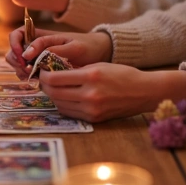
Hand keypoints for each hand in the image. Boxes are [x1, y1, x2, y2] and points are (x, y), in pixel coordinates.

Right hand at [6, 28, 112, 78]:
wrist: (100, 53)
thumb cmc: (88, 46)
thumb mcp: (73, 47)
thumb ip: (52, 49)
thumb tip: (29, 54)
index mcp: (43, 35)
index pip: (18, 35)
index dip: (16, 47)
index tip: (24, 61)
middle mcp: (37, 45)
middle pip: (14, 48)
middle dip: (15, 60)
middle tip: (26, 71)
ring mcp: (39, 56)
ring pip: (19, 61)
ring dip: (20, 69)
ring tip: (31, 77)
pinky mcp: (43, 67)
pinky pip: (28, 71)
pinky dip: (27, 76)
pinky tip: (36, 81)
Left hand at [37, 64, 166, 121]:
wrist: (144, 92)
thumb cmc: (123, 74)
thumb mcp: (99, 65)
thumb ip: (77, 70)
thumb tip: (55, 71)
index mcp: (91, 77)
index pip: (55, 79)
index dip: (44, 75)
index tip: (42, 71)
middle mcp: (90, 95)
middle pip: (55, 93)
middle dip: (45, 86)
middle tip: (43, 80)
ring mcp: (92, 109)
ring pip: (60, 105)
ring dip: (53, 97)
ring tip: (53, 89)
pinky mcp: (94, 119)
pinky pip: (71, 113)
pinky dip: (64, 105)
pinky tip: (65, 98)